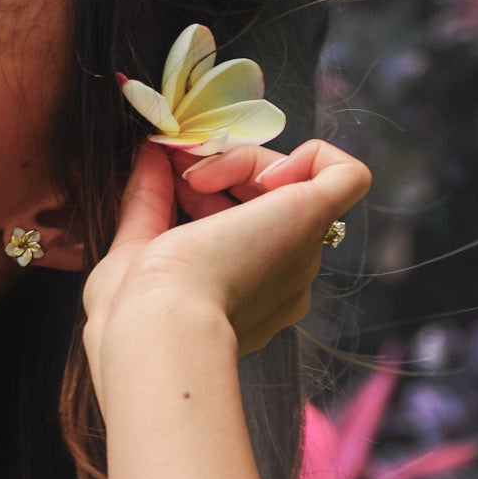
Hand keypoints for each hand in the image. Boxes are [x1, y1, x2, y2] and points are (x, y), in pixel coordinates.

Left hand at [80, 135, 370, 366]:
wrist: (160, 325)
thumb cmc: (136, 310)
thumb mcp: (132, 248)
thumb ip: (147, 200)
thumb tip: (151, 155)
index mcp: (243, 294)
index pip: (237, 223)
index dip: (203, 192)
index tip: (165, 180)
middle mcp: (281, 278)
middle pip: (266, 203)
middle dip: (221, 174)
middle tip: (182, 170)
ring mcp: (300, 252)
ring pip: (292, 185)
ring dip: (243, 163)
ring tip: (198, 173)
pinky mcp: (314, 218)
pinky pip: (345, 175)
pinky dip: (309, 153)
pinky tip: (263, 168)